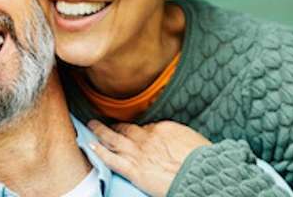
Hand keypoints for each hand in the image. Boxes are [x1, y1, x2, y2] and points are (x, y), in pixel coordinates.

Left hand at [88, 120, 210, 196]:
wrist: (202, 172)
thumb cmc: (202, 159)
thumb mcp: (192, 139)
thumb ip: (177, 137)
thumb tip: (175, 140)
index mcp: (162, 128)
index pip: (144, 127)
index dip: (136, 129)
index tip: (132, 130)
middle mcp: (147, 138)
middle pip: (126, 128)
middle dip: (114, 125)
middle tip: (104, 121)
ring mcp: (139, 153)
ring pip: (114, 139)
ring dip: (100, 131)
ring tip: (91, 125)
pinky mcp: (134, 170)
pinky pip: (112, 159)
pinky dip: (100, 152)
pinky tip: (90, 146)